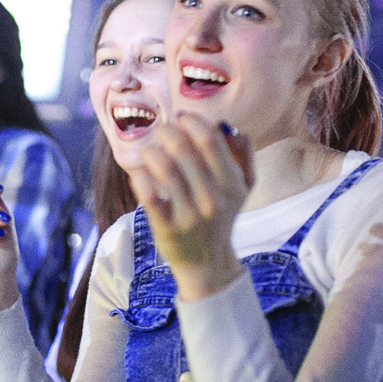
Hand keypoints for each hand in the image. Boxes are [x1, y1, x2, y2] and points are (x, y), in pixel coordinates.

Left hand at [128, 113, 253, 302]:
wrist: (208, 263)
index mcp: (232, 183)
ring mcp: (190, 215)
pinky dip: (140, 176)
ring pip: (165, 168)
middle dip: (166, 132)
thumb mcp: (243, 187)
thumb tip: (226, 125)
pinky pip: (150, 195)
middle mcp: (213, 198)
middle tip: (160, 132)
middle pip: (184, 149)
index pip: (210, 139)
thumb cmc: (221, 216)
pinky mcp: (167, 228)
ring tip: (148, 151)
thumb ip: (243, 153)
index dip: (191, 121)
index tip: (180, 118)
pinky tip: (139, 172)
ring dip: (151, 151)